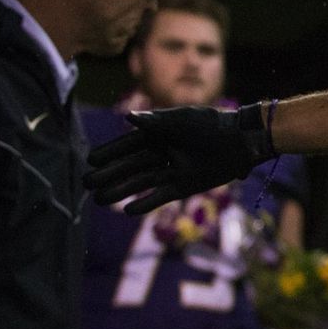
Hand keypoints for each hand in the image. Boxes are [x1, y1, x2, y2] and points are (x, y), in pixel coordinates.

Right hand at [84, 103, 274, 213]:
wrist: (240, 141)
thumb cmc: (211, 125)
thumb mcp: (181, 120)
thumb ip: (154, 121)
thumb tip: (127, 118)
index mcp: (160, 134)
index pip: (129, 144)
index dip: (110, 152)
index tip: (91, 160)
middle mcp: (163, 153)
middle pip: (131, 165)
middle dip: (110, 174)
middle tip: (87, 184)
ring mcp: (173, 170)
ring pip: (142, 182)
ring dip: (121, 190)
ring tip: (99, 199)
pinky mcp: (185, 186)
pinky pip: (161, 196)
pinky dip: (145, 203)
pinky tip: (127, 211)